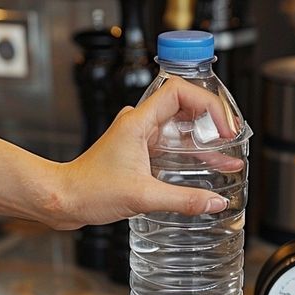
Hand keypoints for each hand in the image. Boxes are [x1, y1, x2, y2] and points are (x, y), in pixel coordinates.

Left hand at [46, 77, 244, 229]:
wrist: (63, 199)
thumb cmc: (88, 190)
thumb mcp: (142, 197)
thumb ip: (183, 200)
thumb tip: (214, 202)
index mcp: (138, 122)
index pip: (179, 92)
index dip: (207, 104)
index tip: (223, 126)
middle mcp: (138, 124)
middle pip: (184, 107)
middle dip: (211, 120)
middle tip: (232, 137)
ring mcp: (137, 137)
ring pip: (178, 128)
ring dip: (203, 140)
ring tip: (228, 154)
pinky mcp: (137, 153)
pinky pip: (170, 145)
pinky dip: (189, 153)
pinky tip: (206, 167)